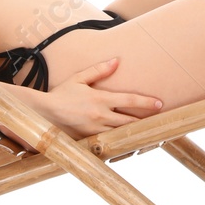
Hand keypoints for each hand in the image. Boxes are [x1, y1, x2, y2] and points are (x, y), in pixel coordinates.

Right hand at [0, 57, 164, 142]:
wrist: (44, 113)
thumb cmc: (62, 93)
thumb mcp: (79, 78)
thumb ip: (99, 70)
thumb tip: (116, 61)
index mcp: (100, 98)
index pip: (130, 100)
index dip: (147, 102)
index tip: (159, 104)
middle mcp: (100, 115)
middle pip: (130, 120)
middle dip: (145, 121)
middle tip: (159, 122)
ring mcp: (95, 129)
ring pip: (121, 133)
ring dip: (134, 132)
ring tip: (147, 133)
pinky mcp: (89, 139)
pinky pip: (109, 141)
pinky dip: (118, 141)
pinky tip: (127, 143)